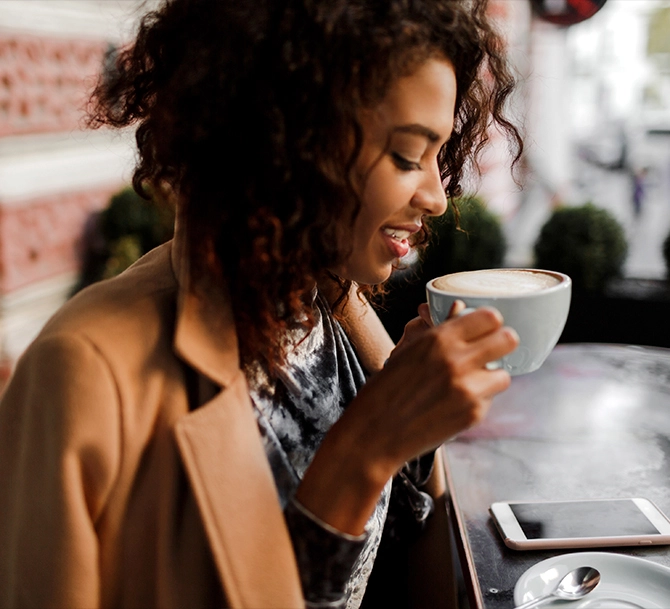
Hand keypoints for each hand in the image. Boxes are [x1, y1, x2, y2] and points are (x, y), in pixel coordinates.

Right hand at [297, 303, 517, 533]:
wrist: (375, 434)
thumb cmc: (385, 390)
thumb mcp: (407, 351)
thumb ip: (438, 330)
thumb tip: (459, 308)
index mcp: (439, 339)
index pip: (490, 317)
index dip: (489, 322)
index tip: (484, 328)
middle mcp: (457, 361)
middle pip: (509, 339)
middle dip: (501, 343)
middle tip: (490, 350)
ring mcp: (468, 390)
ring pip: (504, 374)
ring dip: (490, 376)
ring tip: (469, 381)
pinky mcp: (473, 414)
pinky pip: (490, 399)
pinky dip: (477, 399)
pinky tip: (455, 402)